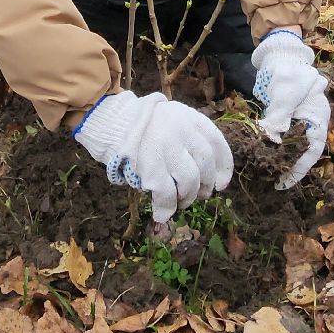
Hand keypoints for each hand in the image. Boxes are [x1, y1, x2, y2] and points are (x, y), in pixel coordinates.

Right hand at [73, 91, 232, 223]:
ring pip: (189, 181)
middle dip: (204, 186)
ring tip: (180, 203)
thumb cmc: (142, 125)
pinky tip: (161, 214)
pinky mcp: (151, 166)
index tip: (222, 184)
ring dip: (186, 198)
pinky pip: (166, 193)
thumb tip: (209, 176)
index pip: (217, 144)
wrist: (110, 122)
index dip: (223, 168)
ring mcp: (166, 148)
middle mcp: (181, 130)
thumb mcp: (171, 119)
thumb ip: (189, 138)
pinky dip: (166, 208)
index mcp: (189, 118)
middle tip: (198, 195)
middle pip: (205, 165)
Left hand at [251, 30, 328, 186]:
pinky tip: (261, 155)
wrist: (280, 57)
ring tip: (265, 173)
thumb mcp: (285, 90)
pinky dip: (272, 148)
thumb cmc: (288, 71)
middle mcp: (311, 123)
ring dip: (280, 159)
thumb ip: (280, 113)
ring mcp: (299, 122)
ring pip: (291, 147)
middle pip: (303, 152)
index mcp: (318, 117)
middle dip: (289, 168)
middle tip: (272, 182)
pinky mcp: (286, 120)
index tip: (285, 182)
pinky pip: (281, 138)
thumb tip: (272, 136)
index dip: (300, 168)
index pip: (312, 150)